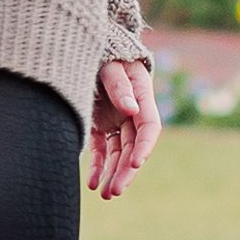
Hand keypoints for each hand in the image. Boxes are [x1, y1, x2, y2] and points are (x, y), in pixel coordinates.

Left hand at [89, 54, 160, 202]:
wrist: (90, 44)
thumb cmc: (104, 52)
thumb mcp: (110, 64)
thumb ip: (119, 85)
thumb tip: (131, 109)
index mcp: (142, 96)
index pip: (149, 128)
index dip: (144, 146)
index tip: (135, 162)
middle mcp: (132, 112)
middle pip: (133, 146)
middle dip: (126, 170)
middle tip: (114, 191)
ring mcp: (117, 119)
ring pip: (118, 153)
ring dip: (113, 173)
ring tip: (105, 195)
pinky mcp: (101, 124)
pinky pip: (103, 149)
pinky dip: (99, 166)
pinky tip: (93, 183)